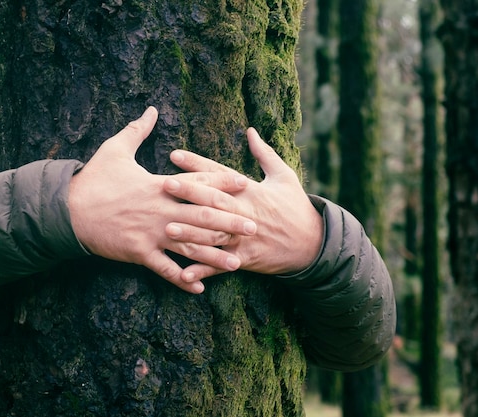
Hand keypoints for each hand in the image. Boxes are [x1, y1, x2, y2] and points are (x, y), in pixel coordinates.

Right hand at [68, 107, 257, 292]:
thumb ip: (137, 130)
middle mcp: (160, 209)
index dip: (222, 182)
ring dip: (214, 255)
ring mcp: (151, 233)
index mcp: (158, 185)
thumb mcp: (114, 148)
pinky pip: (165, 269)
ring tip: (237, 263)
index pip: (197, 181)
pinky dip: (182, 280)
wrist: (67, 210)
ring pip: (190, 246)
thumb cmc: (93, 179)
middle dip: (230, 222)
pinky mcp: (138, 252)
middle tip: (253, 226)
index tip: (244, 184)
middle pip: (202, 216)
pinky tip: (199, 289)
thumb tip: (151, 109)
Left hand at [164, 127, 323, 281]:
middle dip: (189, 193)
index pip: (219, 174)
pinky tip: (183, 274)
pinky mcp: (245, 259)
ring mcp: (244, 237)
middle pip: (214, 201)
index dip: (197, 164)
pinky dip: (203, 270)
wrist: (314, 244)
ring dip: (191, 233)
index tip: (174, 155)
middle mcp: (245, 212)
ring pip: (214, 234)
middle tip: (164, 184)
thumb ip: (264, 154)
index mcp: (251, 191)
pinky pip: (220, 266)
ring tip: (167, 228)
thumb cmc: (296, 207)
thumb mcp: (284, 176)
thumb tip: (251, 130)